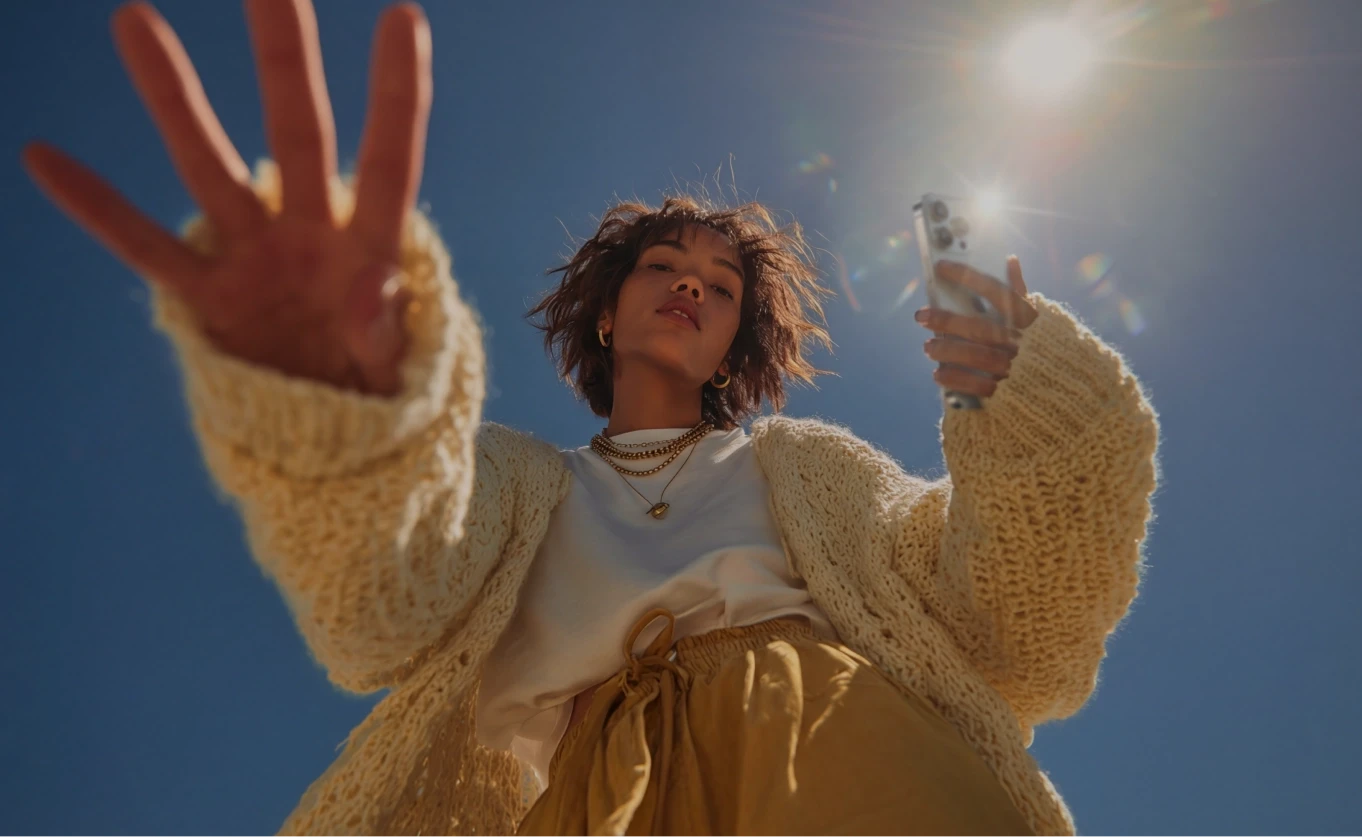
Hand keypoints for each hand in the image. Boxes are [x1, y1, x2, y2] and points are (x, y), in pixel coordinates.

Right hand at [22, 0, 433, 395]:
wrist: (336, 452)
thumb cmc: (383, 403)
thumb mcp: (402, 376)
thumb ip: (387, 330)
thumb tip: (373, 282)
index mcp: (375, 247)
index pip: (388, 158)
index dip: (396, 95)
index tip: (400, 17)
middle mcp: (312, 235)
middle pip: (298, 132)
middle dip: (283, 58)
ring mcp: (255, 260)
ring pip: (209, 168)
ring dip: (174, 100)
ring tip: (134, 17)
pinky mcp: (211, 301)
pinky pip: (146, 250)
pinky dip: (98, 210)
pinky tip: (42, 156)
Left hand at [914, 256, 1037, 399]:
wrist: (1059, 383)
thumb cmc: (1039, 342)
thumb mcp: (1037, 314)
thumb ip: (1020, 290)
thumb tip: (1010, 259)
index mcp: (1027, 319)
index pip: (997, 291)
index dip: (968, 277)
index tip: (941, 267)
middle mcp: (1021, 341)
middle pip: (980, 327)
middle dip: (948, 320)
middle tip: (921, 316)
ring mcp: (1014, 367)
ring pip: (978, 356)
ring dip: (948, 350)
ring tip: (927, 346)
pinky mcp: (1007, 392)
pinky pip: (979, 386)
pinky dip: (956, 380)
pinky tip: (938, 374)